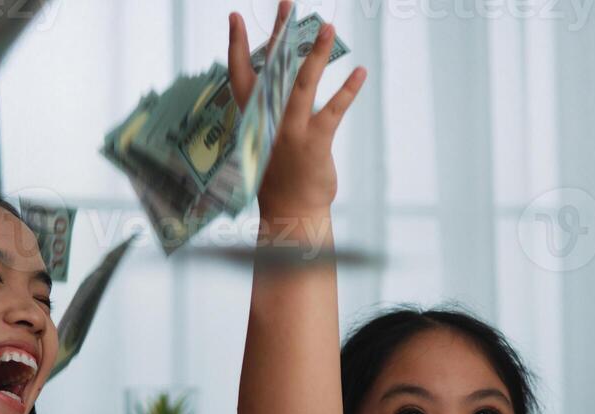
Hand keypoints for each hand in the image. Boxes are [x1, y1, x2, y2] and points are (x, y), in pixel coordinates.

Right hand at [228, 2, 366, 218]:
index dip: (237, 45)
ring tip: (329, 27)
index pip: (239, 74)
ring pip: (304, 83)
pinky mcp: (315, 142)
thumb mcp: (266, 138)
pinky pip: (333, 111)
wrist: (290, 211)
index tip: (234, 17)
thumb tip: (280, 80)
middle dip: (280, 33)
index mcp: (253, 116)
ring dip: (317, 53)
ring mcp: (291, 130)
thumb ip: (270, 109)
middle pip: (274, 68)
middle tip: (287, 2)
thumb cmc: (279, 174)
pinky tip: (359, 72)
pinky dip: (348, 90)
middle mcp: (269, 119)